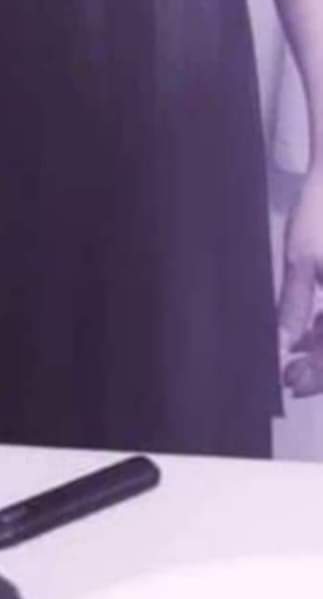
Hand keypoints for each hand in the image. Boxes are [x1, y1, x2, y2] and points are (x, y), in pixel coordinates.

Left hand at [278, 165, 322, 393]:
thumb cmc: (321, 215)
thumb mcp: (301, 263)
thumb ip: (292, 311)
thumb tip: (280, 351)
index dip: (316, 375)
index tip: (290, 383)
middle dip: (320, 364)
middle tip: (289, 371)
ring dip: (322, 347)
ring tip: (294, 350)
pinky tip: (309, 329)